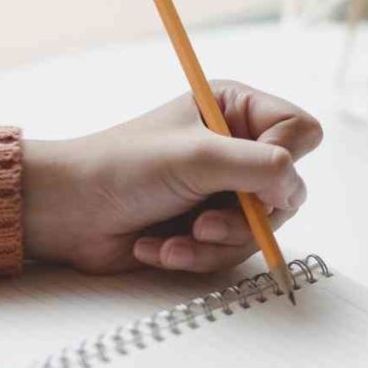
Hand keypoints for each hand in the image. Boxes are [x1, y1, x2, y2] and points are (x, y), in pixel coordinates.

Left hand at [22, 81, 322, 273]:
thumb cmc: (122, 168)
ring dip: (216, 244)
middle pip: (287, 191)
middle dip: (243, 217)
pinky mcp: (210, 226)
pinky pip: (232, 251)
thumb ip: (260, 166)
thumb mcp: (197, 157)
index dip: (283, 161)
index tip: (250, 180)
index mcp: (236, 110)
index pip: (301, 132)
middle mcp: (237, 147)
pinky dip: (196, 257)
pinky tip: (159, 248)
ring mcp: (225, 190)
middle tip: (205, 223)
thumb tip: (295, 188)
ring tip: (176, 240)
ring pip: (262, 229)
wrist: (67, 213)